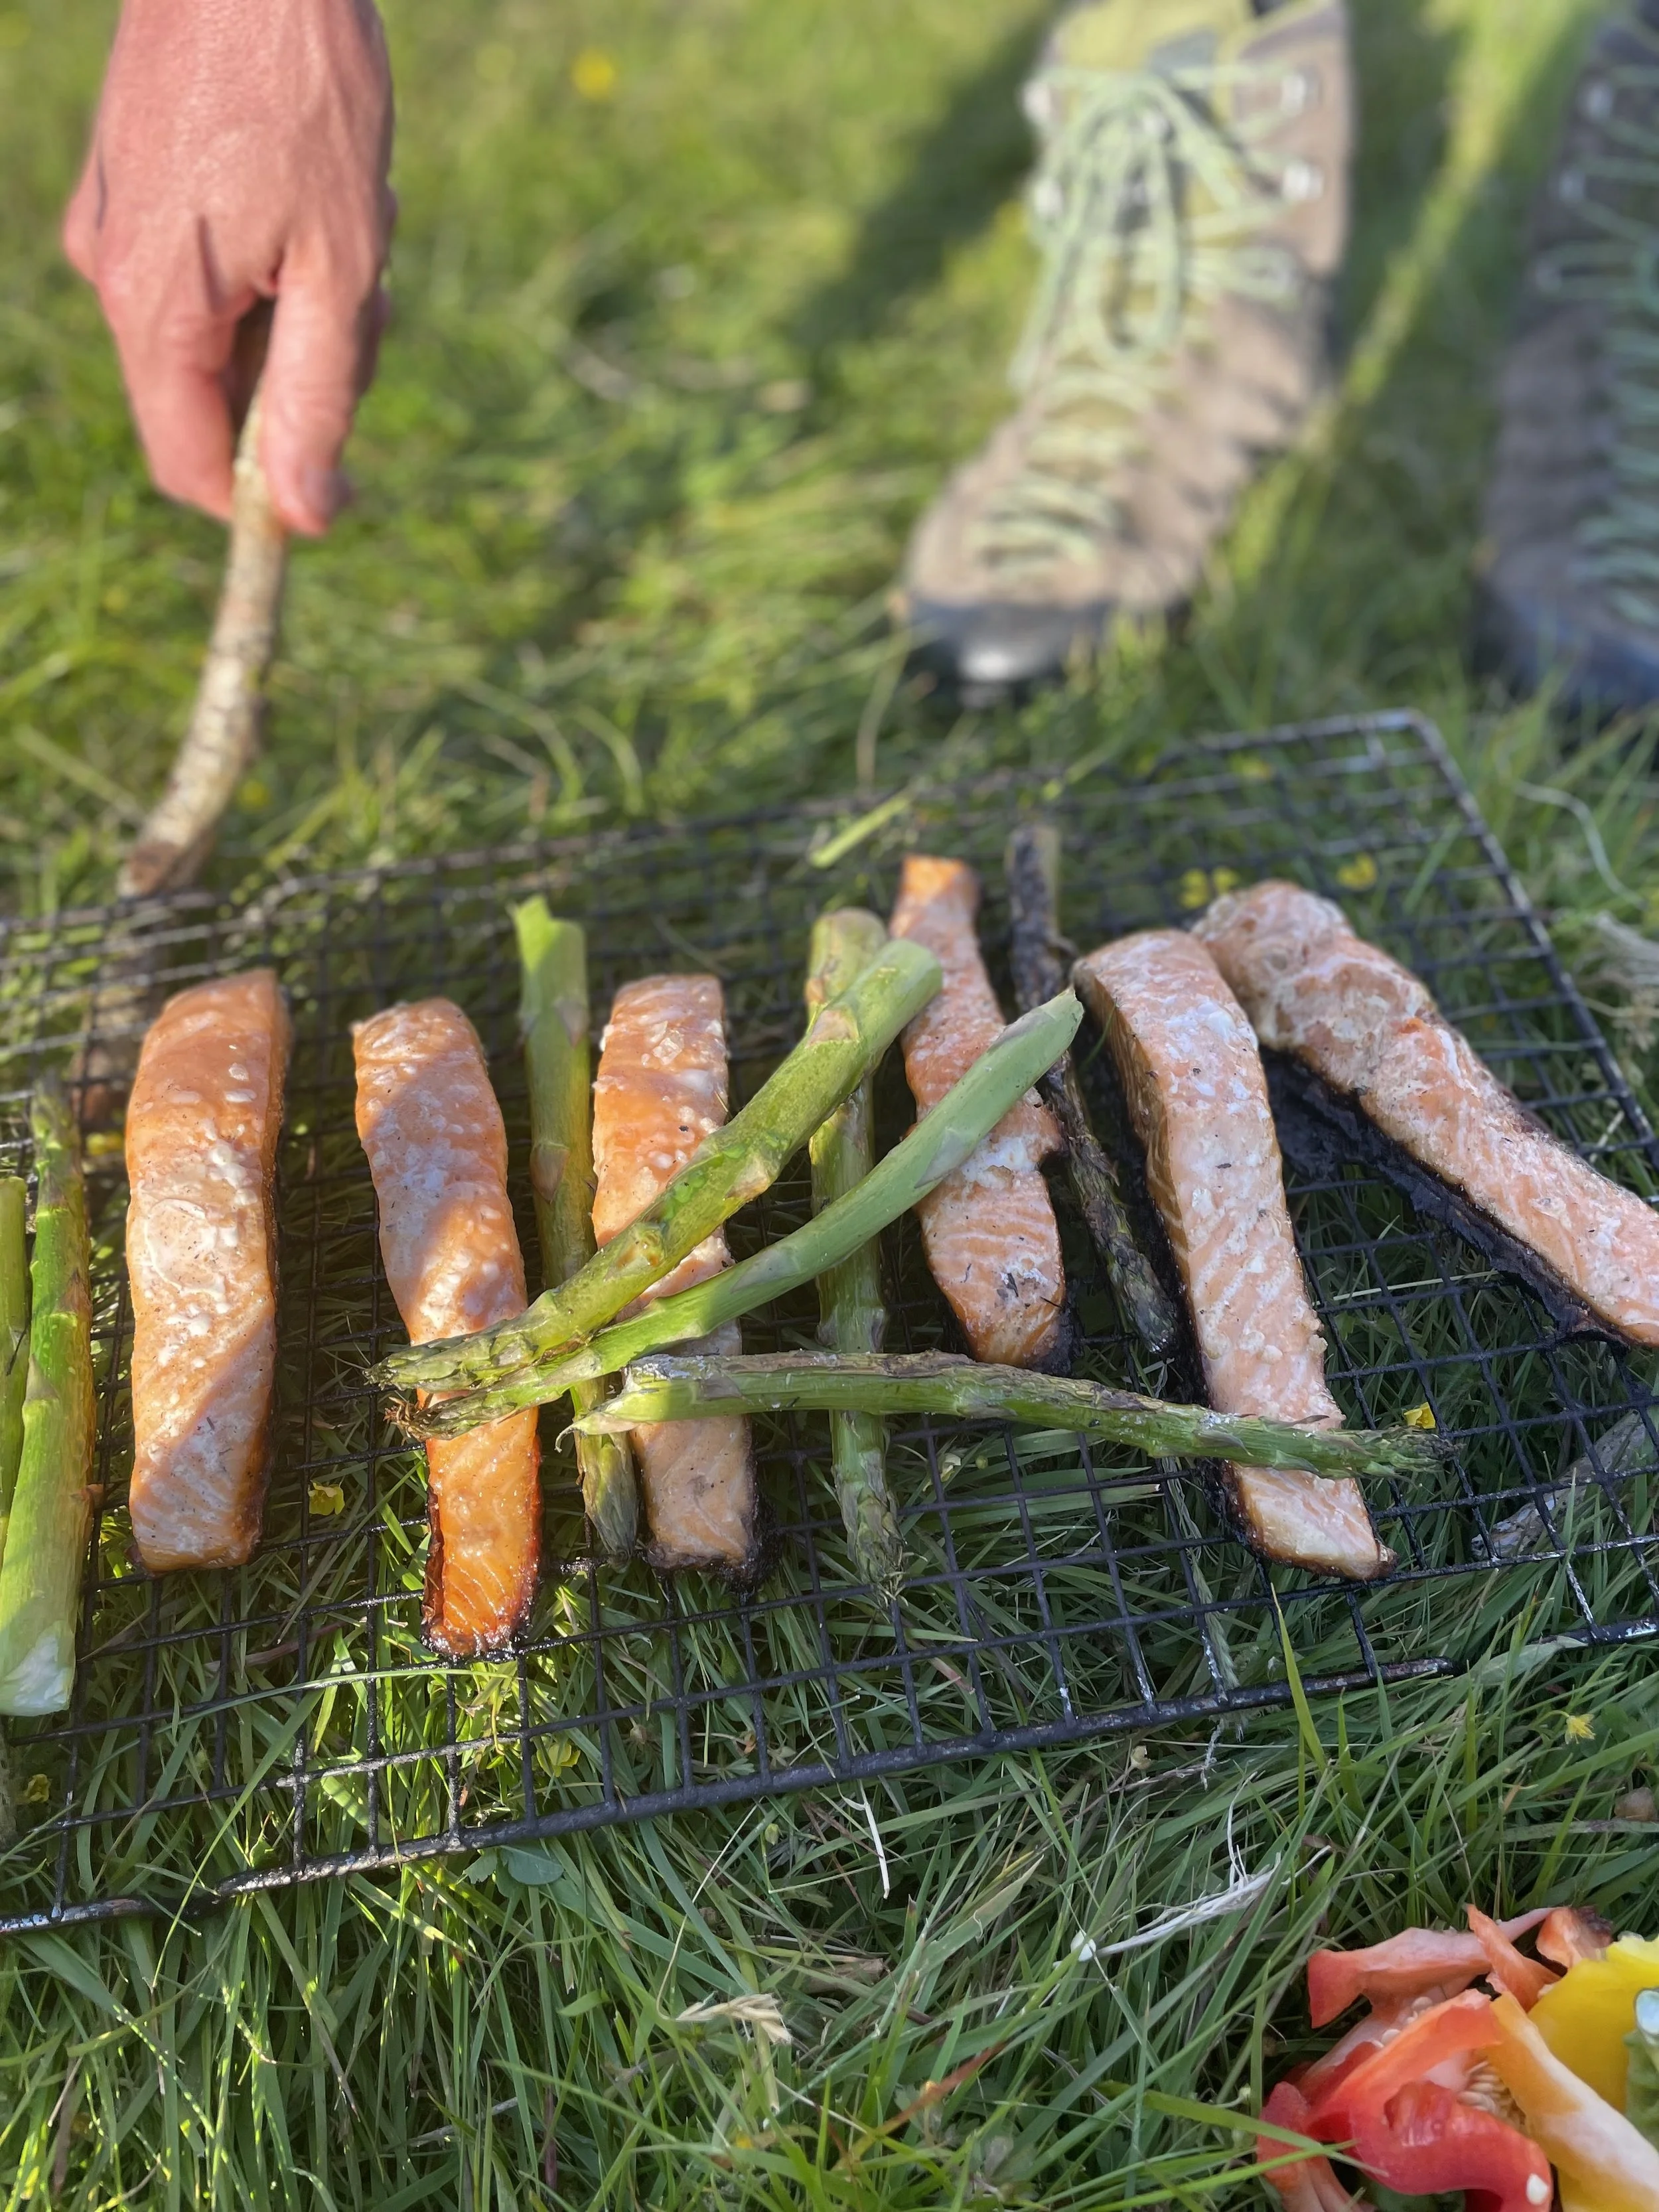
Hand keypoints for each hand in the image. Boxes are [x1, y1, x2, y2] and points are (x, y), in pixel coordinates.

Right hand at [64, 0, 393, 534]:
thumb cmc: (307, 94)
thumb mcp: (341, 271)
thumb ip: (317, 401)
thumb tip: (304, 517)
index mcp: (157, 309)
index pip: (189, 466)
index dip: (263, 501)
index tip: (339, 488)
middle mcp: (111, 276)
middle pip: (212, 402)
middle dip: (301, 380)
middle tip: (371, 305)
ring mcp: (112, 226)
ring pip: (218, 336)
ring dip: (298, 313)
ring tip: (349, 222)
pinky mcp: (127, 186)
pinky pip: (205, 275)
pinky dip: (271, 264)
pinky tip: (313, 192)